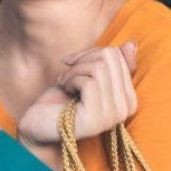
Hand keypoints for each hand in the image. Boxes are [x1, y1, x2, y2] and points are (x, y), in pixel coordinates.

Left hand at [18, 43, 138, 146]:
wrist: (39, 125)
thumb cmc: (62, 100)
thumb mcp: (86, 76)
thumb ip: (110, 64)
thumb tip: (131, 44)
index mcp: (128, 97)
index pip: (118, 56)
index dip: (91, 53)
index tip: (74, 63)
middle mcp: (126, 108)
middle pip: (110, 58)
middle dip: (83, 59)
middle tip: (68, 72)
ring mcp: (112, 116)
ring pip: (99, 68)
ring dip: (74, 71)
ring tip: (65, 83)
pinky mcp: (96, 119)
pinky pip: (88, 82)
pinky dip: (70, 80)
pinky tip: (64, 89)